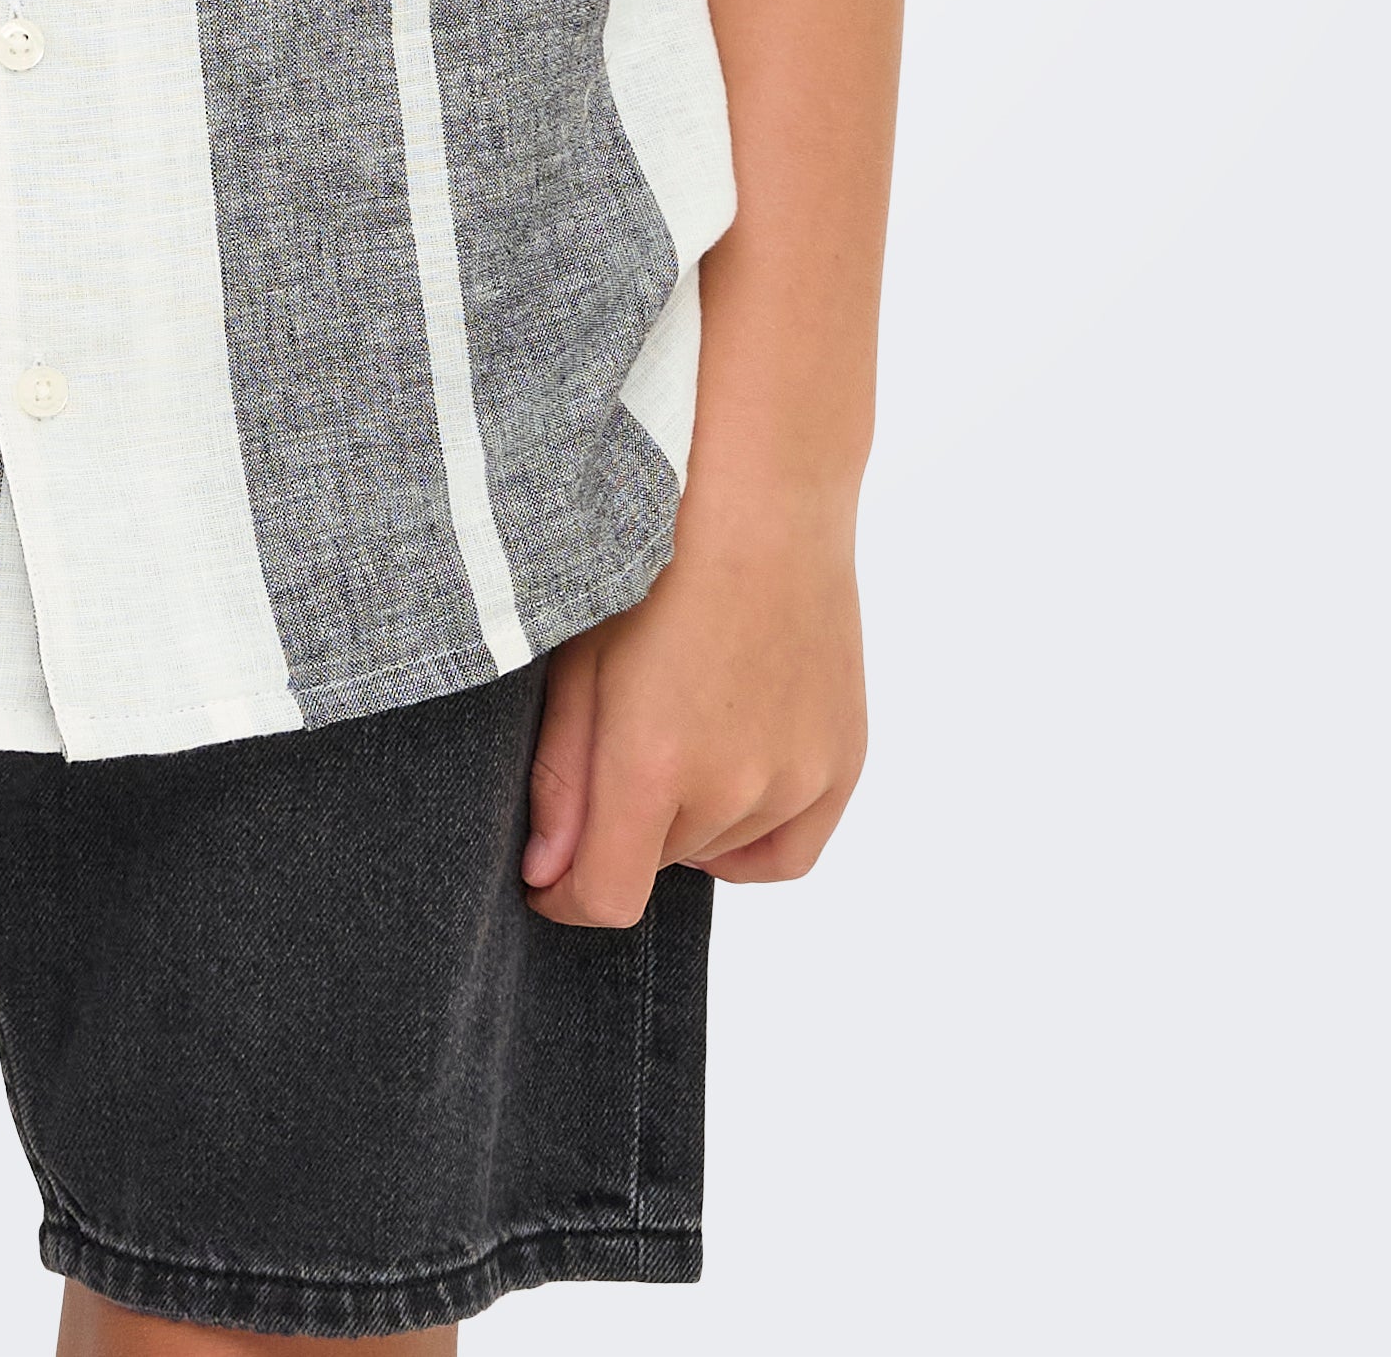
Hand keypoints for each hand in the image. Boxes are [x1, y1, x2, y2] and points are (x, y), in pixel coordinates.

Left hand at [521, 476, 866, 922]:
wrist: (766, 494)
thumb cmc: (656, 558)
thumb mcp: (578, 657)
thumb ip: (559, 779)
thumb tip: (547, 876)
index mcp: (653, 761)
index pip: (606, 898)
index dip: (563, 896)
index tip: (546, 871)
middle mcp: (733, 787)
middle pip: (656, 863)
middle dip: (622, 824)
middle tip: (619, 731)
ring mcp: (798, 778)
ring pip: (717, 851)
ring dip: (687, 818)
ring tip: (679, 717)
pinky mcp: (843, 762)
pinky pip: (786, 850)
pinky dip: (749, 837)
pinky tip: (729, 781)